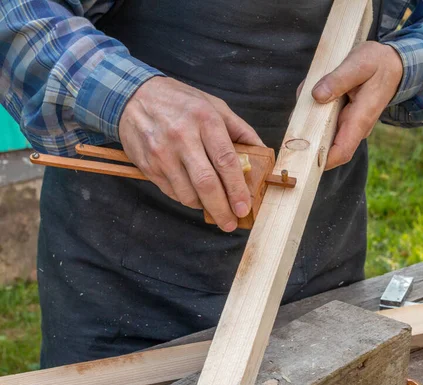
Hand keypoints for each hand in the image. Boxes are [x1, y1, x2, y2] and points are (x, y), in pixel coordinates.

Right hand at [119, 77, 263, 231]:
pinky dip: (186, 199)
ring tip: (214, 208)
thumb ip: (240, 130)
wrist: (133, 97)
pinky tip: (195, 195)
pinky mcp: (148, 165)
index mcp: (205, 120)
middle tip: (230, 222)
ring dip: (204, 206)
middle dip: (221, 208)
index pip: (226, 161)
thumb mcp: (215, 106)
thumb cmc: (181, 102)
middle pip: (206, 183)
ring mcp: (163, 153)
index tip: (245, 207)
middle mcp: (182, 137)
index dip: (237, 189)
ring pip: (187, 193)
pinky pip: (172, 192)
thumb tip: (263, 153)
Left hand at [311, 41, 402, 169]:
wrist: (393, 64)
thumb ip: (338, 80)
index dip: (321, 160)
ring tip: (310, 88)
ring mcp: (347, 124)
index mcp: (360, 119)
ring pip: (319, 130)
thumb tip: (317, 96)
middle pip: (325, 146)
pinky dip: (312, 107)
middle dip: (305, 136)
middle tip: (294, 118)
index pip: (342, 152)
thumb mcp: (359, 64)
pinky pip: (321, 119)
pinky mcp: (342, 118)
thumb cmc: (377, 63)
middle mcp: (354, 127)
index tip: (301, 156)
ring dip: (307, 116)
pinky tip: (313, 88)